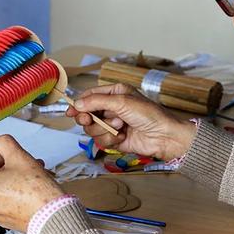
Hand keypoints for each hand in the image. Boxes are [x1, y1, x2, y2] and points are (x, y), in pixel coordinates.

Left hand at [0, 135, 63, 231]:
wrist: (51, 216)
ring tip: (30, 169)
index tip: (1, 146)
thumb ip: (2, 142)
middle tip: (19, 157)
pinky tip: (28, 183)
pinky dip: (11, 187)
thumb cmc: (37, 191)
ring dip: (10, 173)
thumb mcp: (19, 156)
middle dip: (3, 161)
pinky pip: (1, 197)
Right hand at [66, 83, 196, 160]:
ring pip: (92, 129)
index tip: (70, 111)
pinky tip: (122, 137)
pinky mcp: (115, 139)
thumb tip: (77, 103)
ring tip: (120, 126)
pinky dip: (110, 139)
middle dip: (88, 119)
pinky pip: (101, 140)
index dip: (78, 103)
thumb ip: (96, 102)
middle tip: (90, 121)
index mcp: (114, 93)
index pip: (89, 96)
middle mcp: (112, 108)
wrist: (164, 136)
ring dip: (104, 129)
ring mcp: (112, 124)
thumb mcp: (122, 102)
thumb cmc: (149, 114)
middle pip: (87, 114)